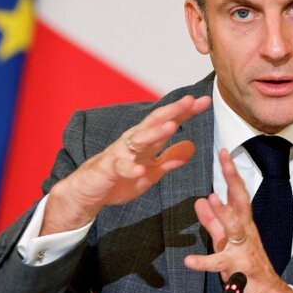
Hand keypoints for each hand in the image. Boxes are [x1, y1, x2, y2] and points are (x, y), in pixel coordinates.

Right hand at [41, 95, 211, 234]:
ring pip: (138, 140)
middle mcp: (133, 141)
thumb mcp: (151, 172)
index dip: (186, 112)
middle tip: (190, 100)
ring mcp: (120, 154)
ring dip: (155, 133)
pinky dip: (131, 168)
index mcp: (146, 141)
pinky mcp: (108, 169)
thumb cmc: (120, 179)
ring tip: (171, 126)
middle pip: (155, 122)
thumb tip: (192, 148)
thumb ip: (169, 159)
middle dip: (173, 111)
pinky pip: (120, 167)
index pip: (168, 121)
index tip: (205, 102)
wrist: (88, 192)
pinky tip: (141, 168)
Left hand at [184, 149, 292, 292]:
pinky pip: (219, 264)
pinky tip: (190, 261)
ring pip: (234, 228)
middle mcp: (245, 232)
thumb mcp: (226, 240)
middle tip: (224, 160)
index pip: (237, 193)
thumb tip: (202, 200)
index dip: (231, 173)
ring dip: (224, 213)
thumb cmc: (246, 265)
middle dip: (232, 179)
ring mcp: (242, 249)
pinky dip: (204, 262)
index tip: (224, 153)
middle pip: (240, 201)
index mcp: (243, 223)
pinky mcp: (237, 268)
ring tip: (212, 199)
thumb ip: (213, 221)